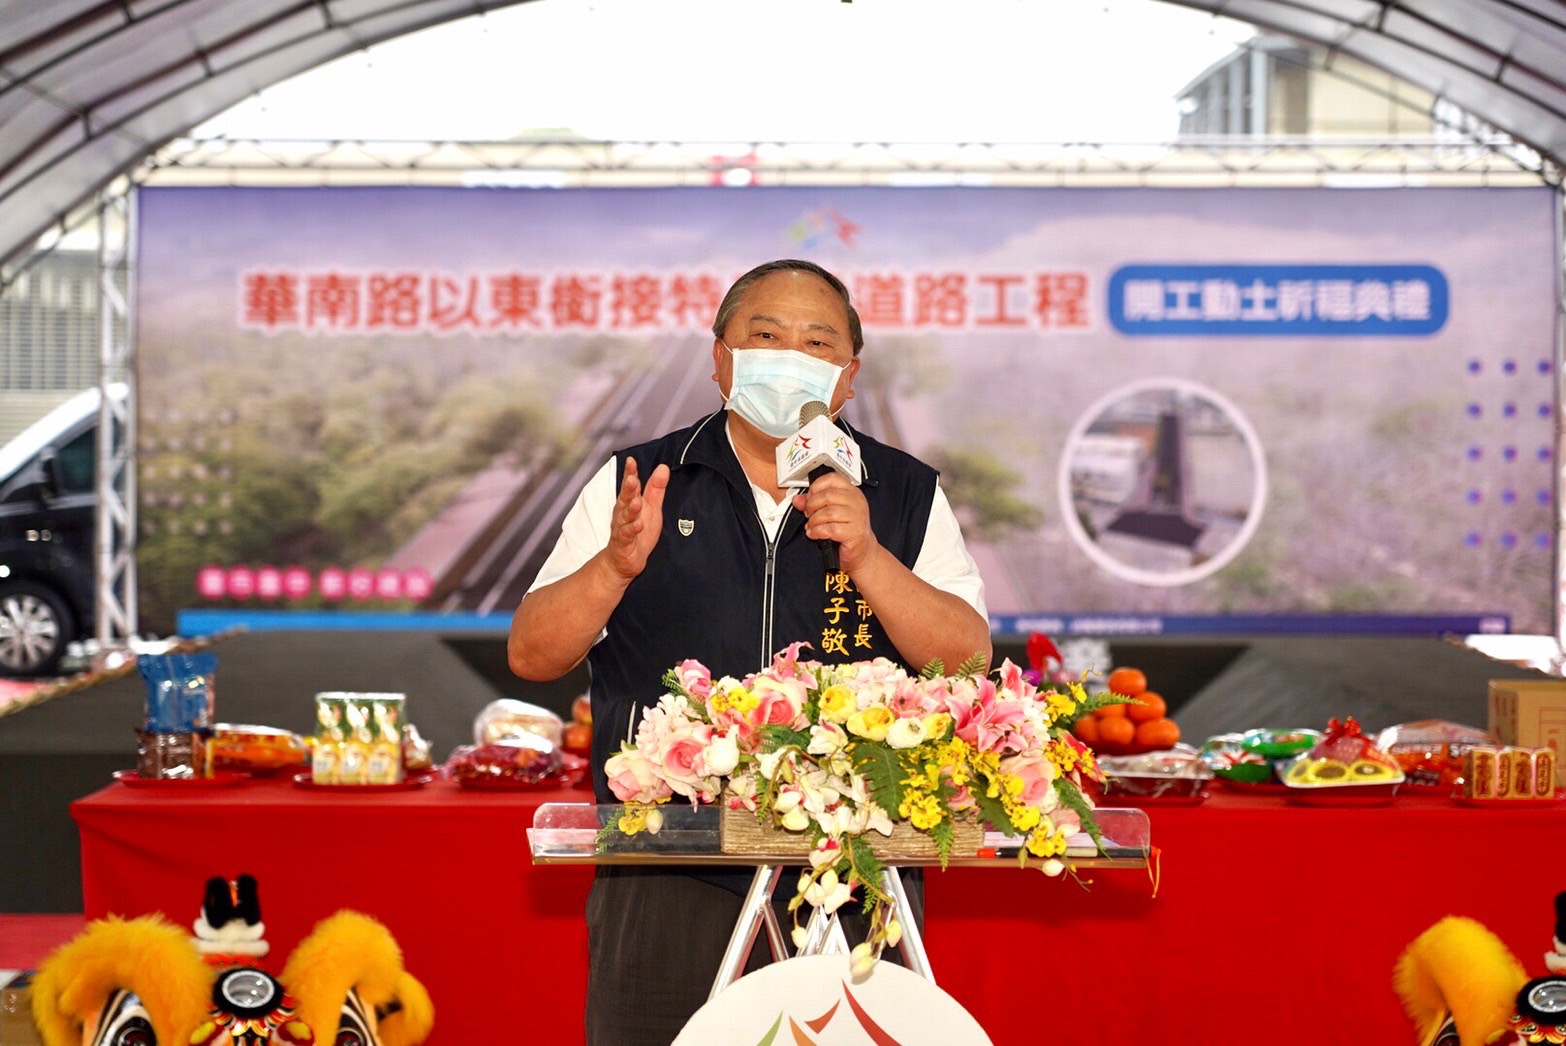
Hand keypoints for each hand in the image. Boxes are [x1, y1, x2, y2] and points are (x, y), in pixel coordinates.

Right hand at [607, 458, 669, 581]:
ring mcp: (622, 528)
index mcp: (629, 503)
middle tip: (630, 477)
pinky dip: (631, 529)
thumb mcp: (651, 508)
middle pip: (625, 498)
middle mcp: (623, 514)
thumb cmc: (638, 532)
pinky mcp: (623, 544)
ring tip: (636, 501)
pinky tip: (637, 524)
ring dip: (630, 509)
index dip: (630, 472)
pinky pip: (627, 536)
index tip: (631, 460)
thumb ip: (656, 489)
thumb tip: (663, 467)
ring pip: (625, 517)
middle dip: (627, 488)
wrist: (623, 561)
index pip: (630, 485)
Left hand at [793, 472, 877, 573]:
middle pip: (827, 495)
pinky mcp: (855, 533)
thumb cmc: (847, 532)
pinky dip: (818, 532)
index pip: (832, 479)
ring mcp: (858, 517)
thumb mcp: (830, 514)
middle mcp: (857, 502)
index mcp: (852, 493)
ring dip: (814, 521)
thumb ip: (813, 504)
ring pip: (827, 512)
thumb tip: (798, 500)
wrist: (862, 552)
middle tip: (809, 515)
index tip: (809, 498)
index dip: (816, 487)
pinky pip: (830, 529)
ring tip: (812, 526)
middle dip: (812, 506)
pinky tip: (815, 534)